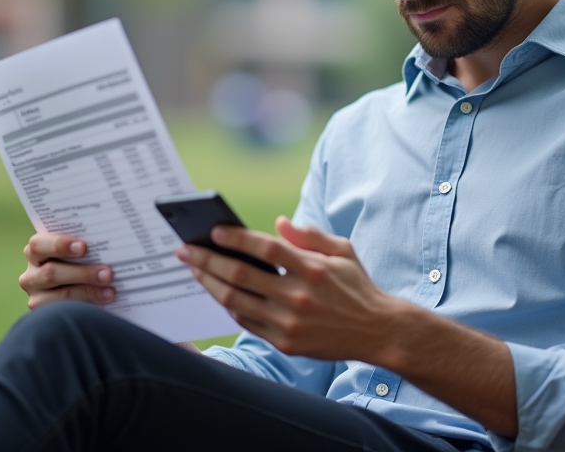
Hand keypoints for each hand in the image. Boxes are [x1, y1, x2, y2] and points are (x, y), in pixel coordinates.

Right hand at [19, 233, 114, 309]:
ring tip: (110, 291)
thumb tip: (109, 240)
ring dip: (89, 292)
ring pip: (61, 295)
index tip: (83, 247)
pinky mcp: (46, 315)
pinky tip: (104, 302)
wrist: (77, 287)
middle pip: (51, 273)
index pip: (39, 245)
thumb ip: (83, 244)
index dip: (60, 245)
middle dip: (83, 273)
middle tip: (107, 273)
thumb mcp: (76, 250)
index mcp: (36, 250)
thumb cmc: (79, 259)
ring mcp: (37, 296)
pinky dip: (88, 305)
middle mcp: (31, 274)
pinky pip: (66, 312)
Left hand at [177, 216, 403, 360]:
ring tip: (195, 271)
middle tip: (186, 251)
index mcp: (311, 268)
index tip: (213, 231)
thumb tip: (278, 223)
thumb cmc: (357, 287)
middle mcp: (297, 296)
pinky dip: (229, 306)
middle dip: (208, 260)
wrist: (378, 331)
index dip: (235, 238)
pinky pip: (247, 322)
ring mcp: (289, 322)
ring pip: (237, 300)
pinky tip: (218, 293)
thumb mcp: (341, 251)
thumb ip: (308, 235)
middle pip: (241, 274)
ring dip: (210, 284)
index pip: (264, 248)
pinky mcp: (286, 342)